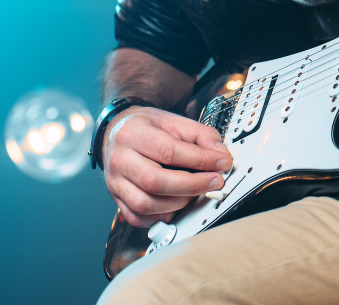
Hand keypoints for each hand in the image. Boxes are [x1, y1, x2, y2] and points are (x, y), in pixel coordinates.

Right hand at [102, 106, 232, 227]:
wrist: (115, 133)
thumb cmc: (145, 128)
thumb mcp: (172, 120)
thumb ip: (199, 134)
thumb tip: (219, 153)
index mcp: (132, 134)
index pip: (169, 151)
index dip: (200, 160)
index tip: (222, 162)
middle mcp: (120, 159)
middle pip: (155, 181)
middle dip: (192, 185)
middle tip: (215, 181)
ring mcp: (115, 182)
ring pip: (146, 204)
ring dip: (179, 202)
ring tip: (196, 192)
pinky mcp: (117, 199)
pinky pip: (139, 218)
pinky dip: (162, 215)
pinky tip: (176, 204)